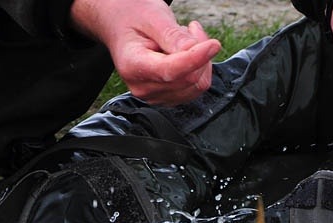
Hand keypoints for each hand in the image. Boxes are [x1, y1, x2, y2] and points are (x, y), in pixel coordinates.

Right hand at [70, 0, 221, 104]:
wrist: (119, 25)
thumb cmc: (132, 17)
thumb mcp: (152, 16)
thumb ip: (173, 36)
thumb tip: (197, 51)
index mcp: (132, 66)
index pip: (171, 71)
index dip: (196, 58)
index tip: (213, 44)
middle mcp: (143, 87)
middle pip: (189, 79)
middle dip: (199, 51)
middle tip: (191, 28)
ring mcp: (156, 95)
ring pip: (197, 84)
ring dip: (200, 59)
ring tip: (184, 38)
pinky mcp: (168, 96)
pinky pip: (196, 87)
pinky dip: (198, 67)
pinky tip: (185, 52)